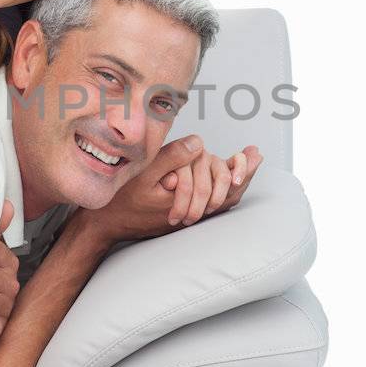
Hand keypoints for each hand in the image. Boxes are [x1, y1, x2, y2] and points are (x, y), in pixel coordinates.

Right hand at [79, 136, 262, 245]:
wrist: (109, 223)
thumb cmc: (124, 200)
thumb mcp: (146, 173)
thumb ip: (173, 157)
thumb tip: (199, 143)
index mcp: (190, 198)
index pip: (227, 185)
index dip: (243, 168)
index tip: (253, 153)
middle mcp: (194, 210)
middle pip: (229, 193)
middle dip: (244, 173)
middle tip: (256, 154)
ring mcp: (189, 214)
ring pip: (221, 200)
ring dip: (234, 181)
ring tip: (246, 162)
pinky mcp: (181, 214)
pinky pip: (209, 205)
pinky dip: (221, 191)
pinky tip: (224, 178)